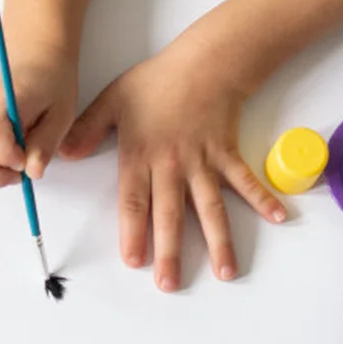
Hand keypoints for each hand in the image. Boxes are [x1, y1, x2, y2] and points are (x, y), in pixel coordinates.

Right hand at [0, 46, 77, 186]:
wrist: (33, 61)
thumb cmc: (49, 84)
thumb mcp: (61, 114)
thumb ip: (46, 144)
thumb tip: (33, 172)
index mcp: (3, 97)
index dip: (6, 155)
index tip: (25, 160)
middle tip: (21, 171)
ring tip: (15, 160)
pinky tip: (5, 155)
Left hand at [58, 32, 284, 289]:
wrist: (206, 59)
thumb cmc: (159, 80)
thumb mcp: (113, 100)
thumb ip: (88, 129)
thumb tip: (64, 155)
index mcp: (141, 157)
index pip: (135, 202)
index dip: (134, 232)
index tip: (134, 260)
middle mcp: (173, 165)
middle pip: (170, 215)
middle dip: (170, 252)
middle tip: (169, 284)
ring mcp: (203, 162)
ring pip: (210, 208)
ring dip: (219, 241)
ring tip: (225, 272)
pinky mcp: (227, 153)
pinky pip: (246, 180)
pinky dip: (263, 198)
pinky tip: (278, 219)